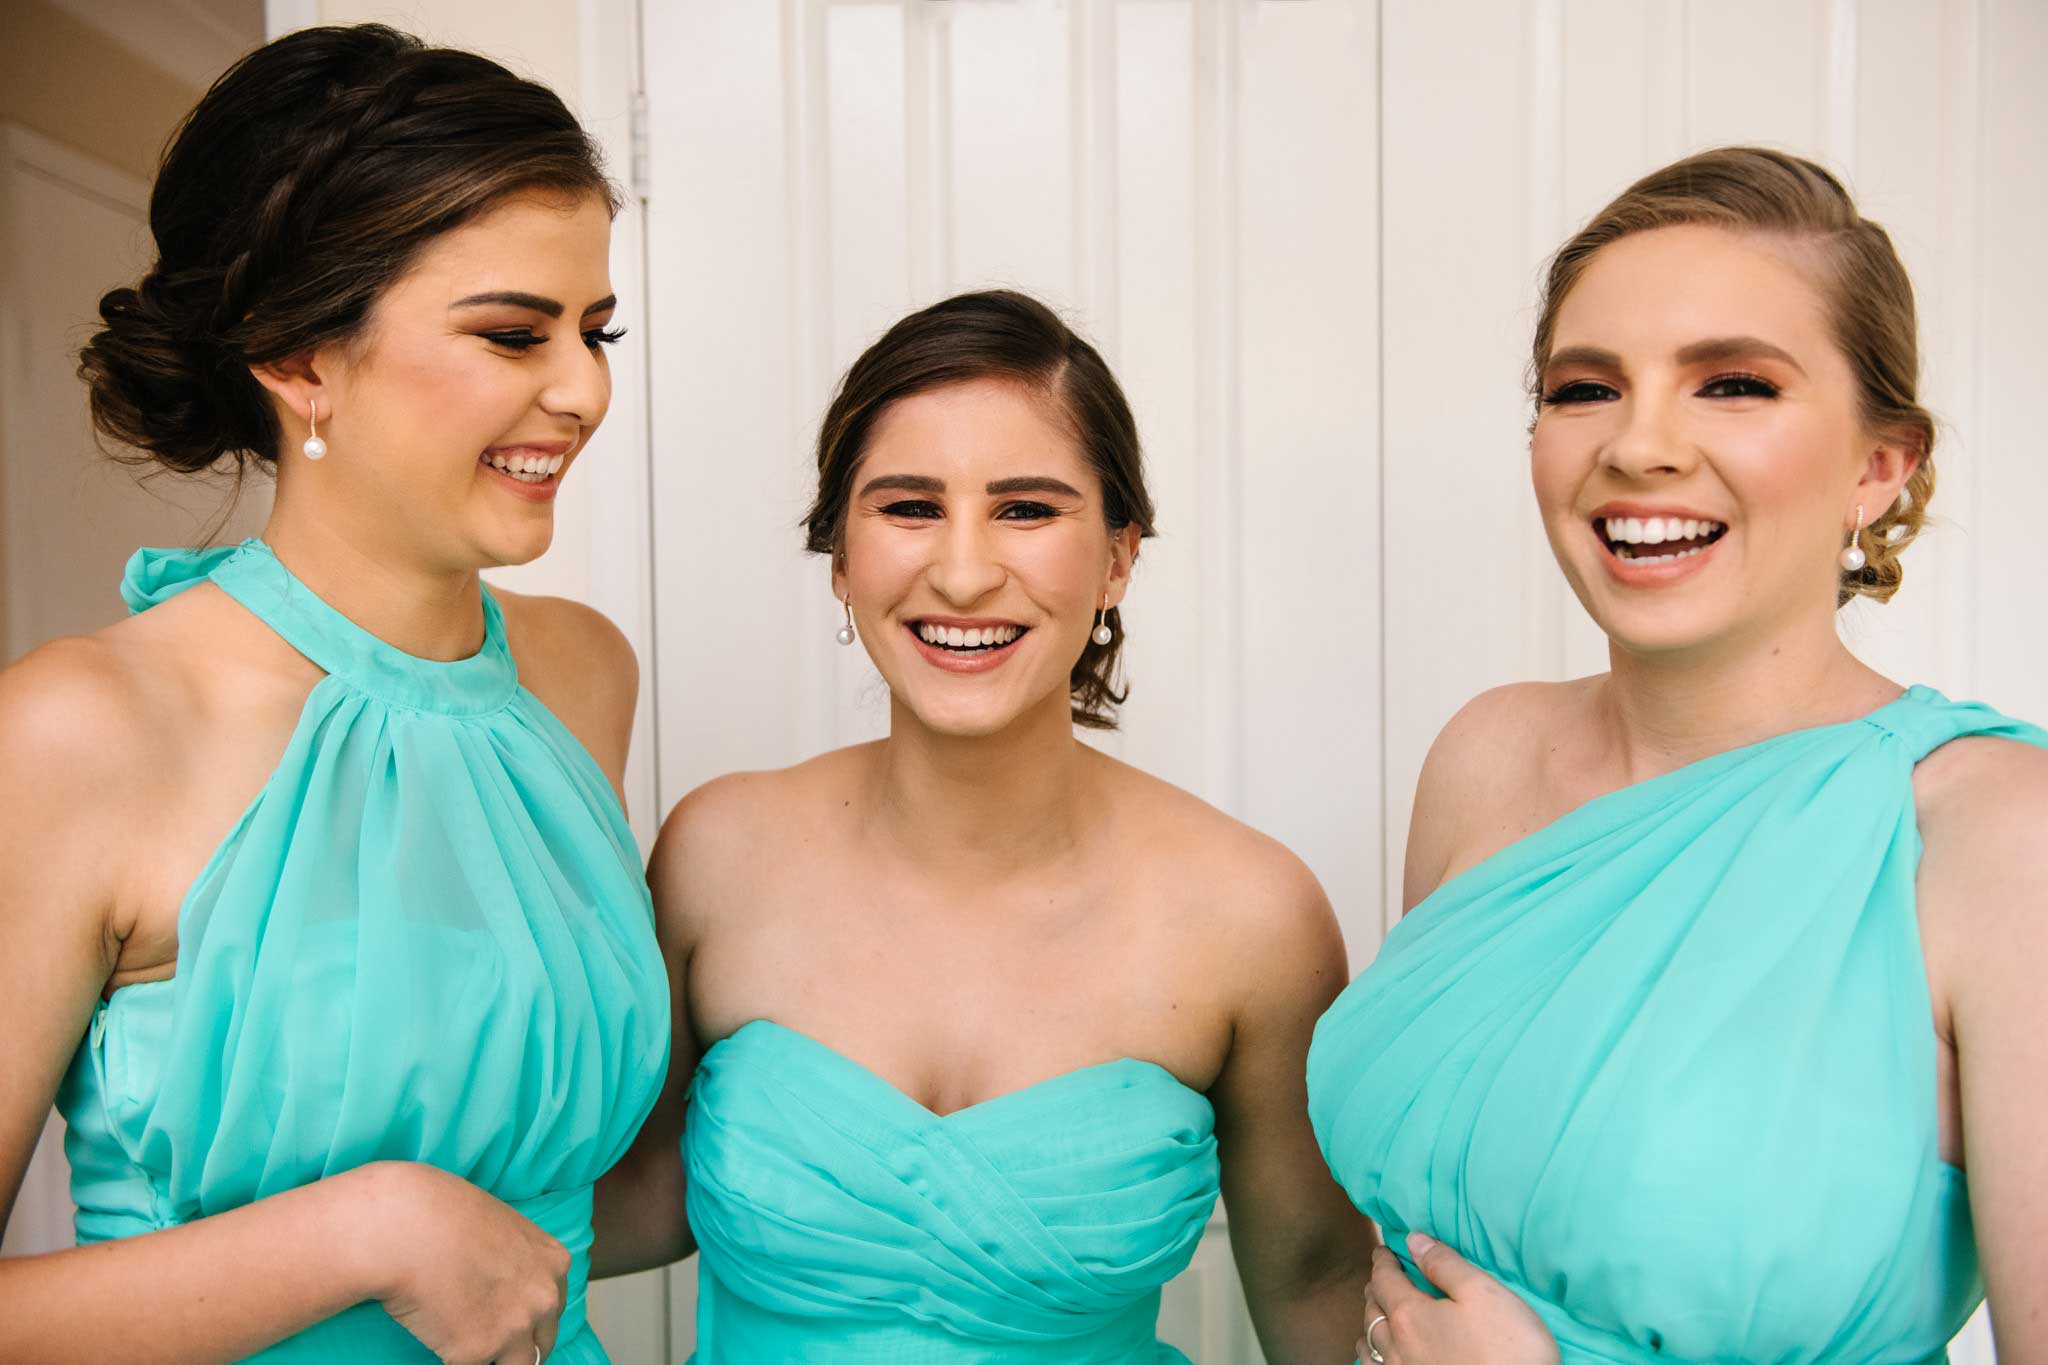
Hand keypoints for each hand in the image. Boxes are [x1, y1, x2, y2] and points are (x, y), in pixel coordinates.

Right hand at [349, 1162, 569, 1364]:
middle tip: (490, 1342)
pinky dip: (453, 1358)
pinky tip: (435, 1337)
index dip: (530, 1316)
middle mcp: (543, 1298)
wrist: (406, 1228)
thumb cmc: (442, 1214)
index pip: (553, 1306)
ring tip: (464, 1346)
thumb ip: (514, 1259)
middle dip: (519, 1345)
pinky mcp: (477, 1351)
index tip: (511, 1320)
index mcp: (553, 1263)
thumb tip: (500, 1280)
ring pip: (517, 1364)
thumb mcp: (500, 1226)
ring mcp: (513, 1328)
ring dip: (493, 1359)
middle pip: (542, 1342)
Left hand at [1357, 1232, 1557, 1364]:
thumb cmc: (1508, 1347)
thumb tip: (1414, 1240)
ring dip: (1370, 1324)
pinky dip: (1372, 1356)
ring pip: (1369, 1347)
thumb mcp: (1483, 1293)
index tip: (1383, 1250)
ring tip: (1378, 1315)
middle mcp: (1397, 1347)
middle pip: (1373, 1312)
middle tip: (1382, 1279)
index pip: (1385, 1279)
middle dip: (1375, 1290)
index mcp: (1409, 1315)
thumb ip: (1445, 1264)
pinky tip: (1384, 1357)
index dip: (1383, 1261)